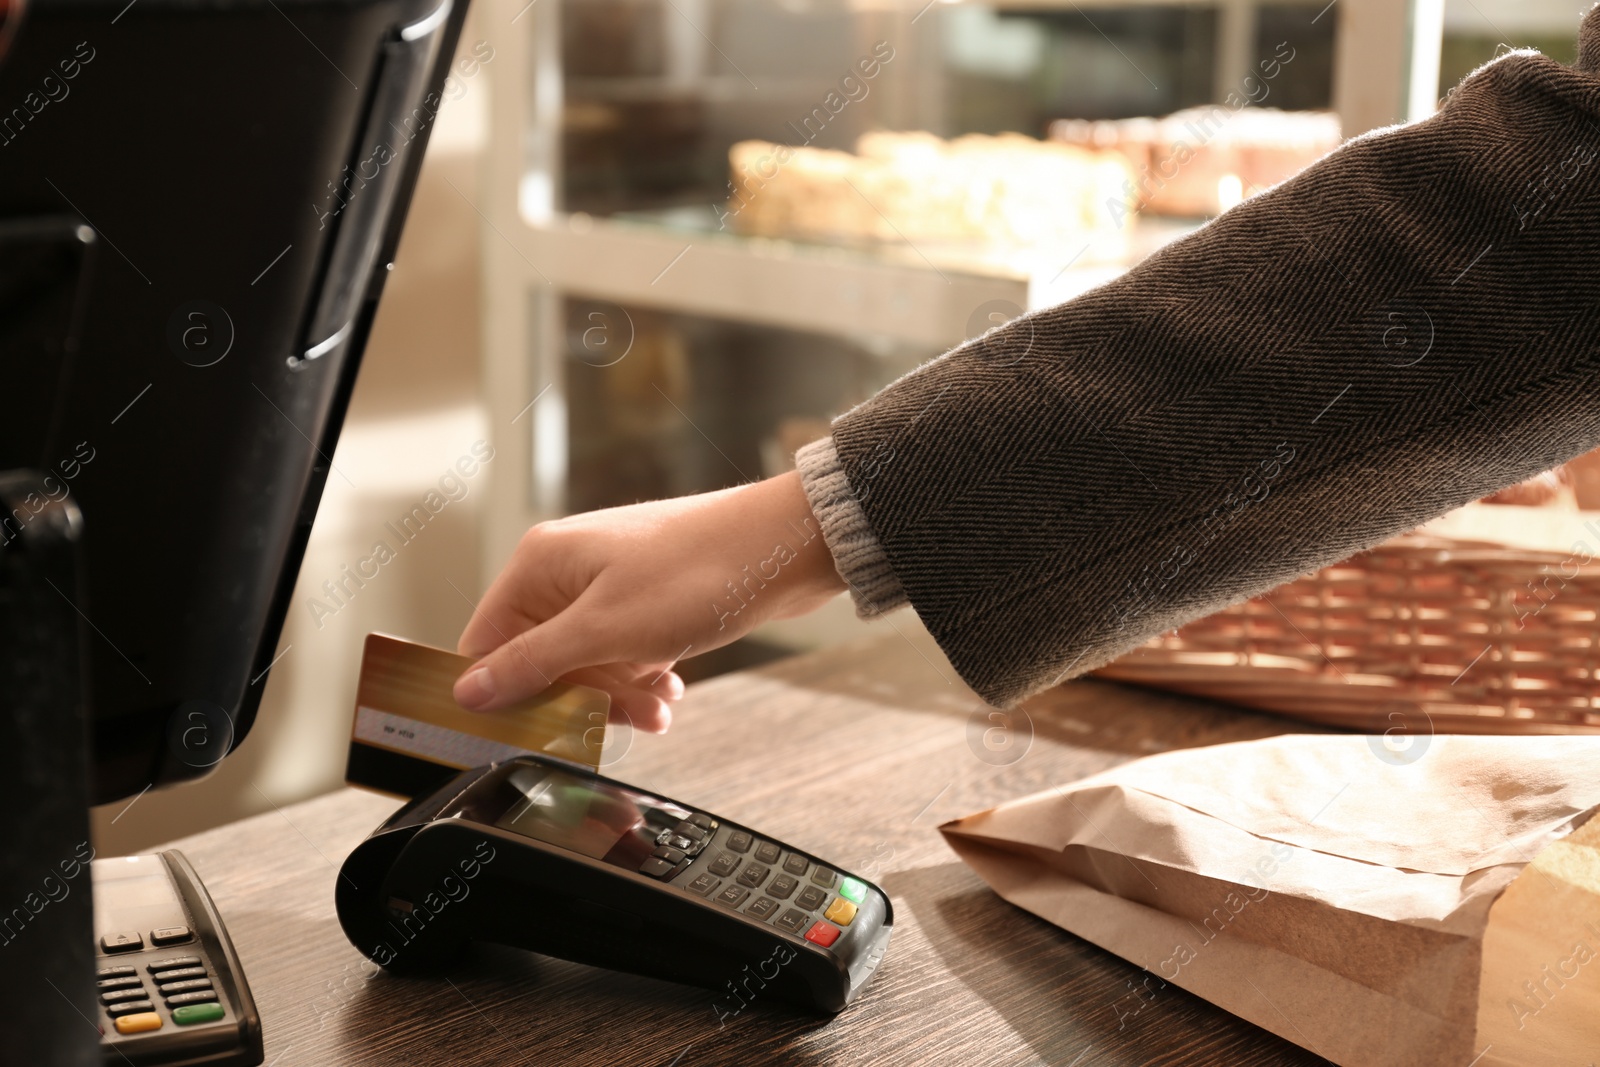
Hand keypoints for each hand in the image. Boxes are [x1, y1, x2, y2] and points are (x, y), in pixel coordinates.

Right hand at [454, 470, 846, 730]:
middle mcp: (566, 571)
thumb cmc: (699, 570)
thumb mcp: (606, 631)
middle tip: (617, 719)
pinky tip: (671, 689)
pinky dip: (643, 679)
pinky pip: (623, 654)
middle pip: (540, 661)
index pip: (487, 644)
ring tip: (659, 706)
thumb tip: (470, 692)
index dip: (501, 694)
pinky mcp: (643, 600)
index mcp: (540, 564)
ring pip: (587, 665)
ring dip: (620, 696)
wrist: (784, 547)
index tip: (524, 735)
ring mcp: (607, 584)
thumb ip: (533, 663)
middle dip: (581, 700)